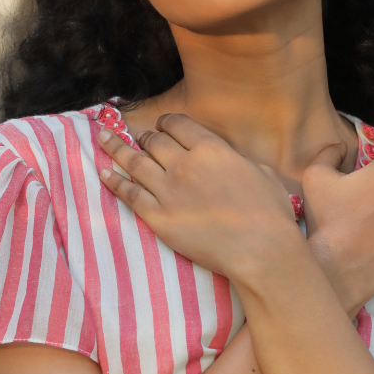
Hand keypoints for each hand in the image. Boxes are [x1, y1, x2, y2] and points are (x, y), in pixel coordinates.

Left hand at [97, 114, 301, 277]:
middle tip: (141, 139)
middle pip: (153, 141)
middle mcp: (185, 164)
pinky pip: (128, 194)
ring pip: (134, 162)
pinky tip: (103, 173)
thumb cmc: (270, 214)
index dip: (166, 122)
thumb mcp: (263, 173)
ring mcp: (168, 191)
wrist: (260, 250)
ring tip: (103, 138)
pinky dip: (113, 181)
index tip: (162, 125)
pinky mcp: (158, 218)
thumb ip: (238, 160)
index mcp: (211, 149)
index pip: (178, 125)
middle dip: (145, 137)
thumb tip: (230, 160)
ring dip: (117, 148)